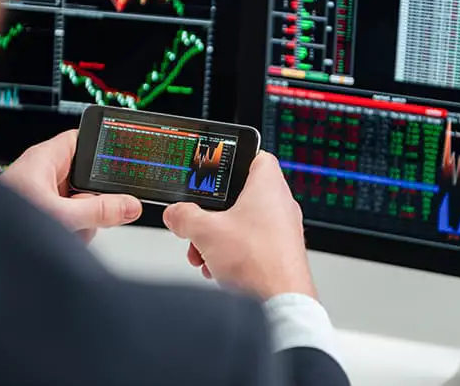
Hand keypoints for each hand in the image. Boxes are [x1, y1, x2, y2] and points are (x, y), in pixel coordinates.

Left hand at [0, 130, 141, 242]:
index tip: (125, 159)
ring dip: (84, 221)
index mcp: (44, 159)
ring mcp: (43, 198)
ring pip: (82, 202)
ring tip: (71, 230)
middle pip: (88, 176)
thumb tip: (129, 205)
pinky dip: (74, 232)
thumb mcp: (62, 217)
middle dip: (95, 199)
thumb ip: (100, 210)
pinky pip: (72, 220)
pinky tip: (65, 239)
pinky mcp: (42, 218)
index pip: (82, 140)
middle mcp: (43, 175)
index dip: (103, 146)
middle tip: (94, 211)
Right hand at [163, 152, 315, 300]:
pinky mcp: (281, 252)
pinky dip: (233, 252)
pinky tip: (218, 268)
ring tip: (204, 252)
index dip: (233, 158)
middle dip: (214, 212)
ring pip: (244, 222)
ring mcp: (283, 229)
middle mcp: (281, 204)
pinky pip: (252, 243)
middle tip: (199, 222)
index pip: (256, 155)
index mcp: (268, 185)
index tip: (215, 167)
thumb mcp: (206, 232)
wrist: (280, 304)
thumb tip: (175, 213)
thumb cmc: (259, 263)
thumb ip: (184, 217)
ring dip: (219, 236)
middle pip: (242, 195)